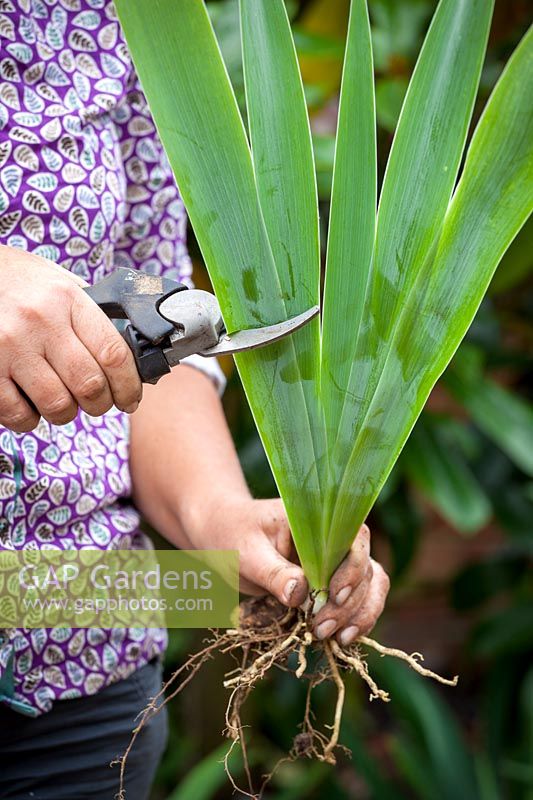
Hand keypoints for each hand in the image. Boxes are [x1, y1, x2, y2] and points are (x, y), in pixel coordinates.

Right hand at [0, 246, 141, 431]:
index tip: (130, 398)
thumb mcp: (60, 283)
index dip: (128, 385)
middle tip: (97, 403)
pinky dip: (30, 419)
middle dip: (100, 404)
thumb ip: (91, 316)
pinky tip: (31, 405)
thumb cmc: (21, 282)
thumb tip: (129, 358)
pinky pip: (17, 413)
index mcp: (67, 299)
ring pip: (56, 404)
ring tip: (63, 404)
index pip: (114, 353)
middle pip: (89, 384)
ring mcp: (10, 345)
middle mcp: (40, 321)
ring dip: (66, 414)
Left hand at [195, 496, 388, 644]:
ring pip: (370, 586)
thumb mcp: (246, 552)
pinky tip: (342, 639)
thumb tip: (300, 593)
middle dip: (350, 603)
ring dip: (360, 614)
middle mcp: (335, 538)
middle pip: (366, 568)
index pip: (355, 538)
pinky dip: (355, 620)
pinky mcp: (331, 583)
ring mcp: (336, 561)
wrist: (223, 537)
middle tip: (321, 629)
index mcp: (318, 520)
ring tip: (338, 639)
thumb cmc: (233, 535)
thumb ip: (273, 572)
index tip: (334, 595)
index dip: (353, 568)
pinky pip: (357, 601)